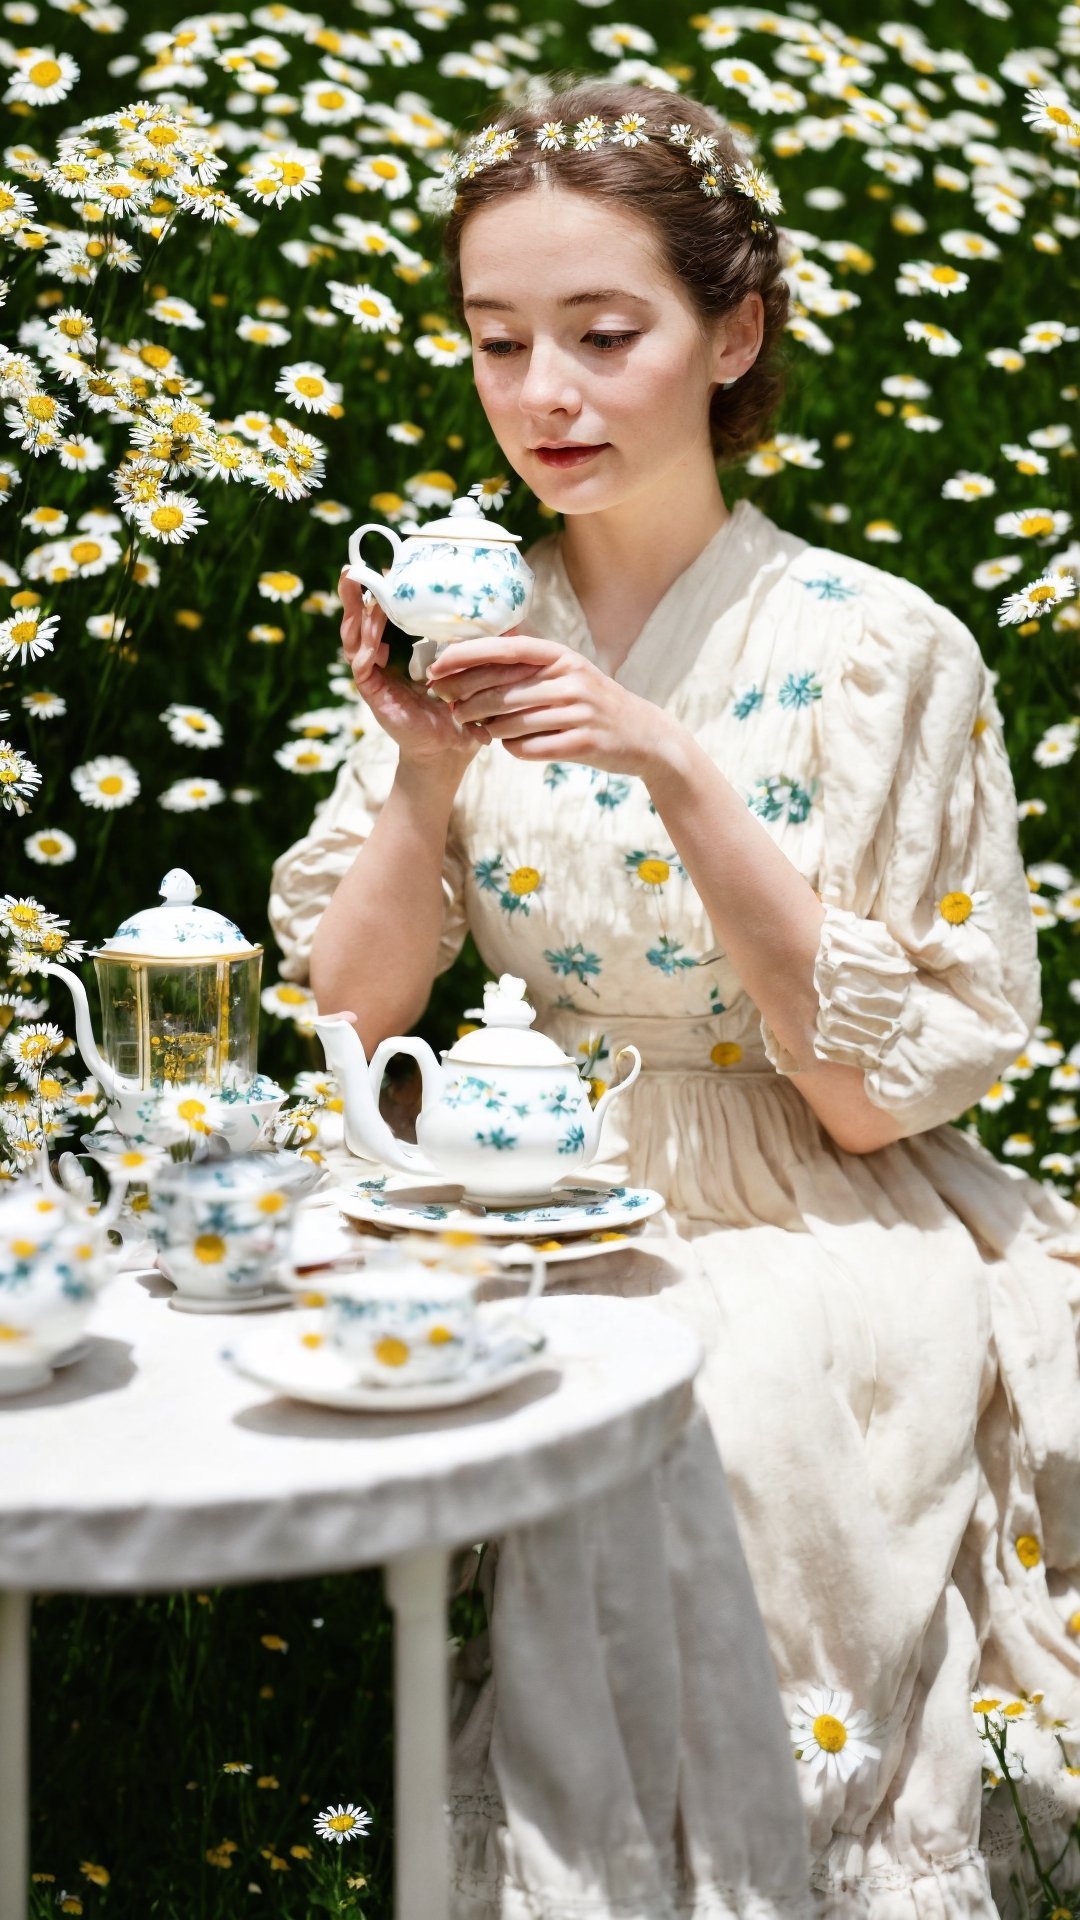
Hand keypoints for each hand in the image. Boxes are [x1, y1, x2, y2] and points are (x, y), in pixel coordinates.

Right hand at [338, 569, 487, 768]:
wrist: (450, 750)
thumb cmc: (458, 711)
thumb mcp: (465, 669)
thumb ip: (471, 644)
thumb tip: (501, 614)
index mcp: (396, 655)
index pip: (378, 619)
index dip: (375, 595)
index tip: (381, 570)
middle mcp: (380, 664)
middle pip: (358, 624)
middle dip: (355, 597)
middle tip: (353, 570)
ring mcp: (374, 679)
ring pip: (355, 641)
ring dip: (356, 615)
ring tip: (358, 591)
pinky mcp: (374, 695)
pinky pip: (363, 666)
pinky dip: (367, 648)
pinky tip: (376, 637)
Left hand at [426, 632, 670, 775]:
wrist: (645, 735)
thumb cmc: (594, 702)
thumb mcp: (568, 670)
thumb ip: (529, 661)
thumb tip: (477, 649)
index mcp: (561, 657)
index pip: (505, 650)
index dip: (466, 657)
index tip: (437, 667)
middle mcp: (570, 680)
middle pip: (502, 691)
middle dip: (468, 701)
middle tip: (451, 709)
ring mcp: (578, 712)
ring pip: (512, 723)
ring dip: (489, 729)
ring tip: (481, 731)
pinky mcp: (583, 744)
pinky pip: (531, 748)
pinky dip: (514, 748)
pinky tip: (511, 745)